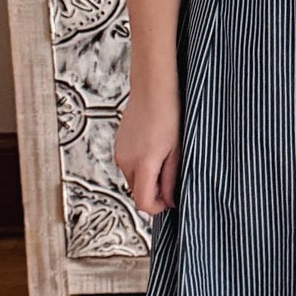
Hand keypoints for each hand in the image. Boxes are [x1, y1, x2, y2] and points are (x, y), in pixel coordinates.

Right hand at [114, 89, 180, 216]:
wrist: (153, 88)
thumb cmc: (168, 113)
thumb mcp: (177, 151)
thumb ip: (170, 179)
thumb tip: (168, 199)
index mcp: (142, 164)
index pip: (142, 203)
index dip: (157, 207)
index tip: (170, 200)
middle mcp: (125, 161)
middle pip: (136, 192)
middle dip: (153, 192)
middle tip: (171, 176)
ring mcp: (119, 153)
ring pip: (132, 179)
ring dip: (147, 178)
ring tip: (164, 158)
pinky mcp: (118, 145)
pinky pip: (129, 165)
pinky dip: (140, 165)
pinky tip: (154, 149)